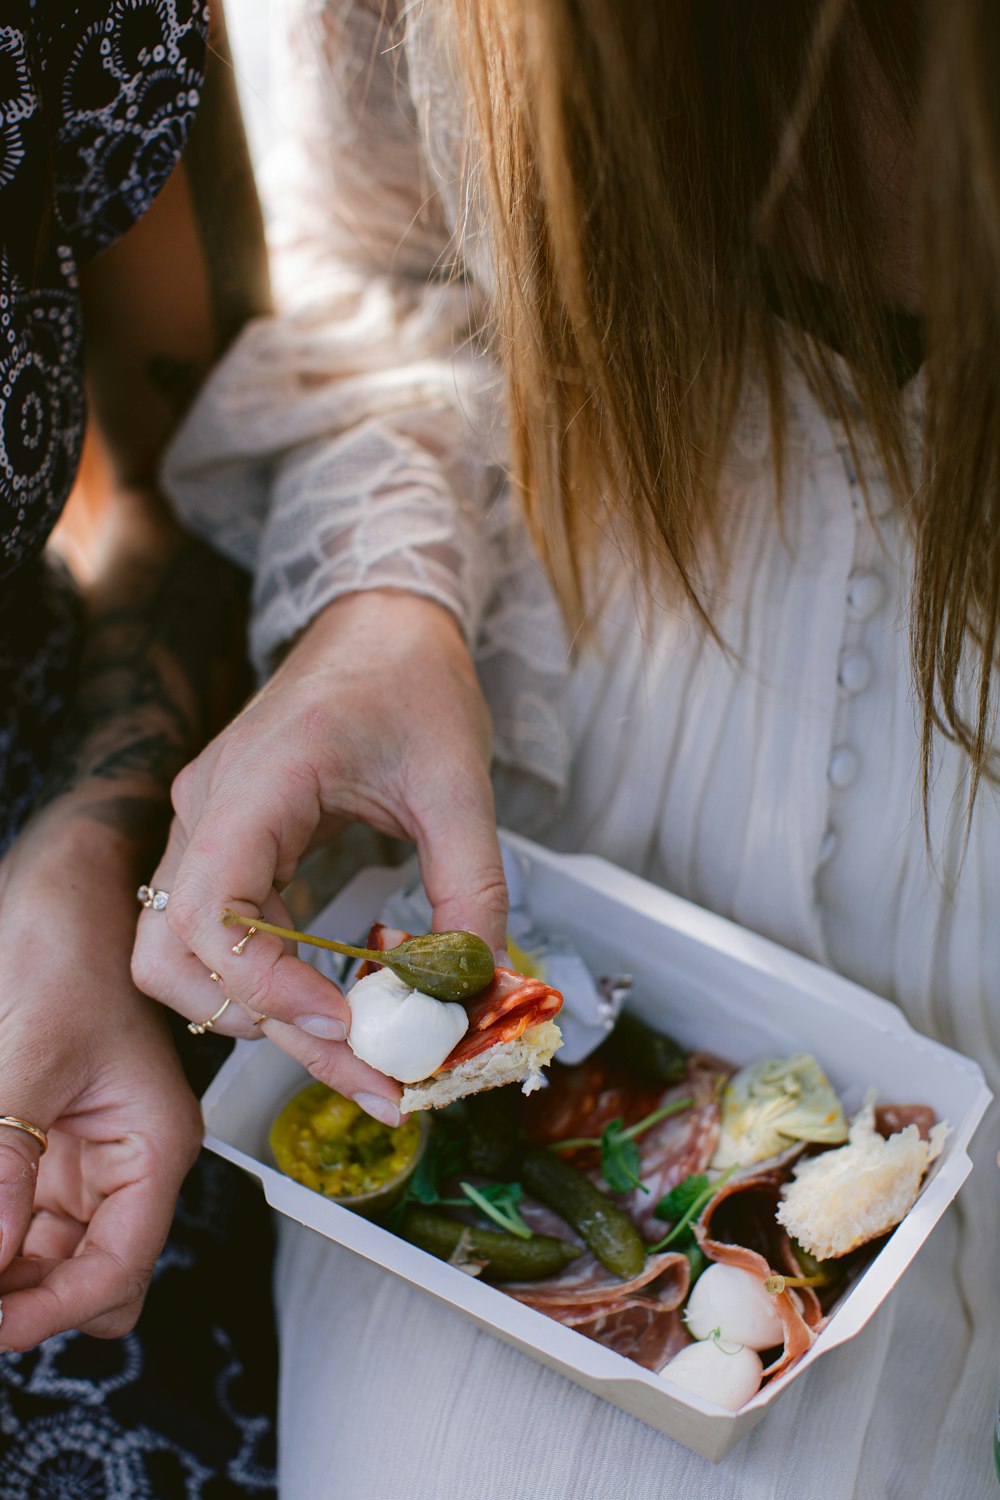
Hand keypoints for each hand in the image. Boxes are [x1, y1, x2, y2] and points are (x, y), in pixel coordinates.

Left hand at [0, 799, 201, 1349]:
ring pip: (47, 1260)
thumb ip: (6, 1158)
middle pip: (88, 1281)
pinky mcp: (42, 1143)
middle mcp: (124, 1161)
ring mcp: (82, 1155)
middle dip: (27, 1303)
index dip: (49, 1312)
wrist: (65, 881)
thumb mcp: (29, 1048)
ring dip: (6, 1269)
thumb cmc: (72, 939)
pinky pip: (19, 1218)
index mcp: (152, 1142)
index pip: (116, 1268)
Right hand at [131, 591, 507, 1123]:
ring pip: (190, 961)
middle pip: (177, 957)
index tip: (346, 1022)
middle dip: (267, 1029)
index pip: (206, 911)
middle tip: (370, 1071)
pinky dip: (280, 987)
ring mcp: (212, 830)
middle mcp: (210, 812)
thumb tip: (477, 987)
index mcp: (254, 782)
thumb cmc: (411, 679)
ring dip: (268, 1020)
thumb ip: (472, 887)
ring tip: (367, 1058)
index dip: (264, 986)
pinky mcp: (233, 847)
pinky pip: (229, 938)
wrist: (383, 624)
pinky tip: (351, 1010)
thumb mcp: (459, 783)